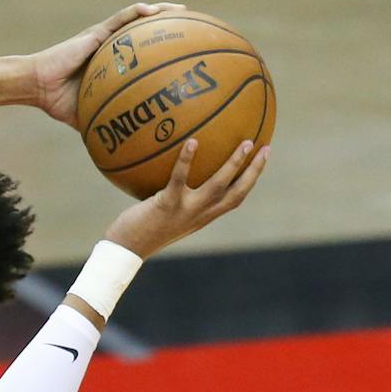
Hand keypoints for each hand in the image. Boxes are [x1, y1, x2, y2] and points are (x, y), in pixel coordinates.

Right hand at [32, 2, 184, 128]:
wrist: (38, 87)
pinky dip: (136, 13)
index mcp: (113, 65)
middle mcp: (112, 48)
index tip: (184, 58)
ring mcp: (105, 38)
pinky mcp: (95, 32)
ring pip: (137, 19)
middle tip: (195, 29)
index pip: (142, 55)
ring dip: (160, 12)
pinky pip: (120, 18)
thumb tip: (117, 153)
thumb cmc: (57, 102)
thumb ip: (103, 127)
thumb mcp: (87, 117)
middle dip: (168, 29)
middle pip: (146, 33)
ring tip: (180, 10)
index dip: (162, 53)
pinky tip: (152, 10)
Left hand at [103, 138, 269, 258]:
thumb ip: (176, 193)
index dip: (251, 178)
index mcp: (203, 216)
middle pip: (237, 193)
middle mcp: (199, 215)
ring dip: (234, 165)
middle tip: (265, 147)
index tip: (262, 157)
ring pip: (218, 186)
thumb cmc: (141, 228)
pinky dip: (186, 161)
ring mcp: (185, 211)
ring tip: (245, 142)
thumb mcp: (165, 210)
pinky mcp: (167, 205)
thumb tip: (176, 165)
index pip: (235, 197)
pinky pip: (180, 180)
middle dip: (254, 171)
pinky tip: (192, 142)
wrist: (125, 249)